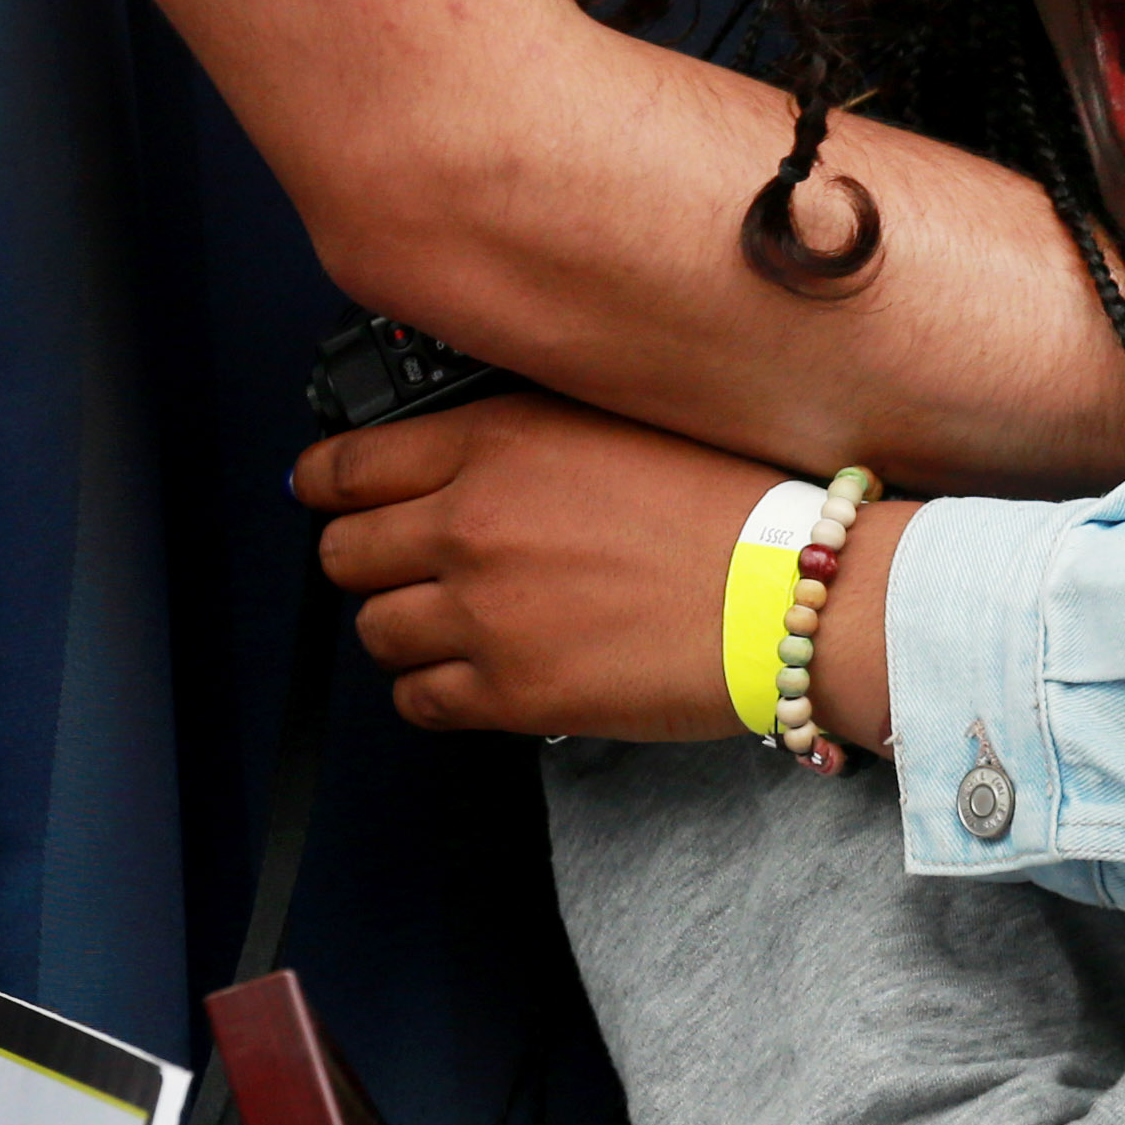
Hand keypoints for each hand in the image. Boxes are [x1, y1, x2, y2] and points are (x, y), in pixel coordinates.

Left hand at [295, 394, 895, 741]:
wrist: (794, 591)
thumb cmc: (731, 505)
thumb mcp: (613, 423)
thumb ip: (519, 438)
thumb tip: (450, 460)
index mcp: (497, 442)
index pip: (347, 468)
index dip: (330, 486)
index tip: (336, 499)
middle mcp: (472, 522)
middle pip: (343, 553)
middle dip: (369, 562)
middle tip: (413, 568)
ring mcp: (483, 611)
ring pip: (374, 631)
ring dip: (408, 629)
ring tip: (465, 625)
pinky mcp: (510, 690)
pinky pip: (417, 700)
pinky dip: (438, 691)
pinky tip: (485, 672)